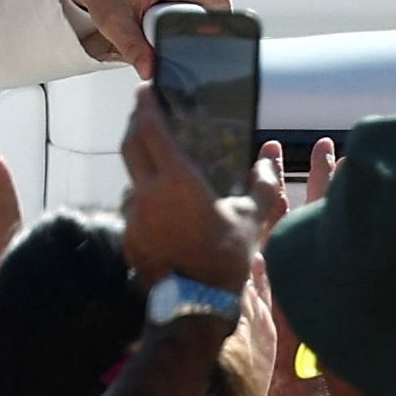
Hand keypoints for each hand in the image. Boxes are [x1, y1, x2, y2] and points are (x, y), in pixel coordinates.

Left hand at [63, 0, 230, 77]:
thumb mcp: (113, 21)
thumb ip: (132, 48)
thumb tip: (149, 71)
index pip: (219, 6)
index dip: (213, 30)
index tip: (196, 48)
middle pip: (217, 10)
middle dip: (199, 29)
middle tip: (166, 36)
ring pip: (212, 8)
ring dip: (193, 22)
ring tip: (162, 23)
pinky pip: (203, 2)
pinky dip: (189, 14)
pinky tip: (166, 16)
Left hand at [118, 88, 280, 290]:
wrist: (194, 307)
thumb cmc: (225, 260)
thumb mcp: (251, 220)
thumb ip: (262, 186)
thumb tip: (269, 161)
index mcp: (176, 181)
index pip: (150, 129)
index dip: (145, 105)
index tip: (144, 88)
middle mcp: (146, 194)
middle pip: (130, 145)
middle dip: (136, 124)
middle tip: (146, 111)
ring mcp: (132, 217)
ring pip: (131, 179)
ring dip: (142, 168)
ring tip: (162, 167)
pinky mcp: (127, 238)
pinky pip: (132, 209)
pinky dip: (144, 200)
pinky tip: (161, 208)